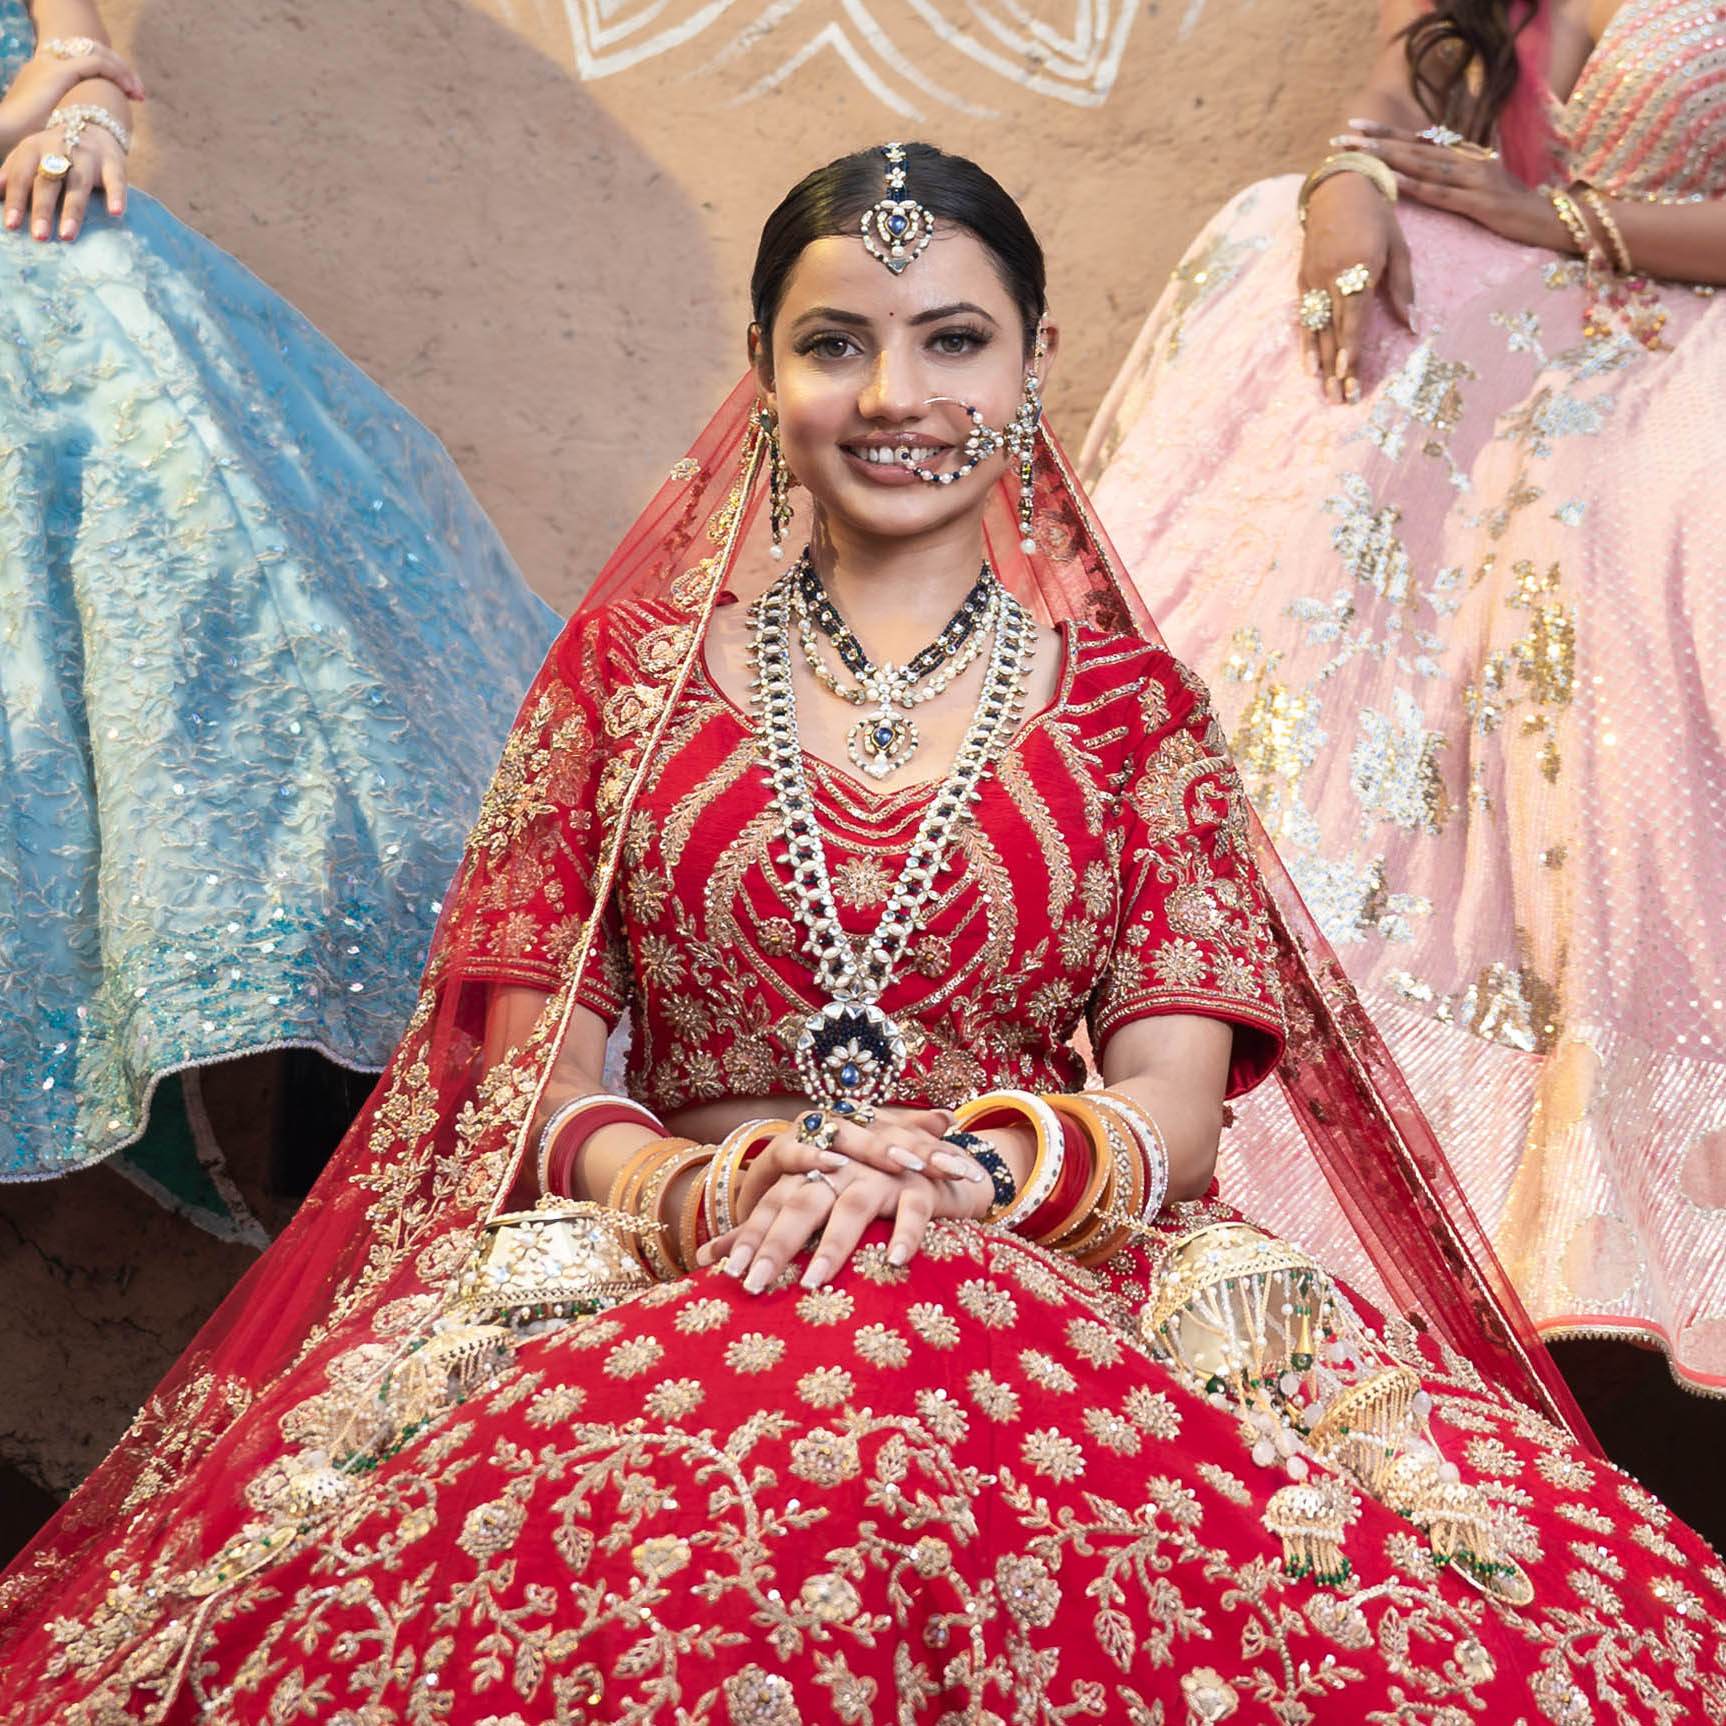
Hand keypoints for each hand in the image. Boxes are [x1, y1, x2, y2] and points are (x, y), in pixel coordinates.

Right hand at [0, 46, 142, 145]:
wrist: (4, 132)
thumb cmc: (24, 139)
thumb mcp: (52, 126)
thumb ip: (71, 122)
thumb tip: (91, 134)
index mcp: (46, 71)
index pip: (83, 60)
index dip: (109, 73)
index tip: (128, 93)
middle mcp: (49, 62)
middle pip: (92, 52)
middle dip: (120, 70)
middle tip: (138, 92)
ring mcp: (53, 64)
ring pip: (98, 54)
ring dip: (123, 72)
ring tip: (138, 93)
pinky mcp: (59, 73)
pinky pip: (97, 63)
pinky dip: (118, 74)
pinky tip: (130, 91)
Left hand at [1, 119, 126, 240]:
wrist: (93, 125)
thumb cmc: (56, 151)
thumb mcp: (29, 156)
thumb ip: (12, 174)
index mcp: (33, 148)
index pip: (21, 176)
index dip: (16, 200)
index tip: (11, 225)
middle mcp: (58, 150)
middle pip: (48, 182)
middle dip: (42, 209)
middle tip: (40, 237)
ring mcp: (87, 157)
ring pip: (78, 185)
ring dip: (73, 211)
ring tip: (67, 236)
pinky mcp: (113, 163)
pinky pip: (115, 181)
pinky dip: (116, 196)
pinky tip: (116, 213)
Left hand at [697, 1125, 992, 1292]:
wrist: (938, 1167)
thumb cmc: (866, 1192)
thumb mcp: (816, 1202)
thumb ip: (765, 1227)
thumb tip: (704, 1260)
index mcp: (813, 1169)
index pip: (773, 1203)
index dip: (750, 1236)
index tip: (727, 1274)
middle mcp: (842, 1166)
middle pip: (803, 1202)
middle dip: (778, 1244)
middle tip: (756, 1285)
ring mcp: (882, 1172)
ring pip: (851, 1207)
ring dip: (832, 1245)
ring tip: (813, 1283)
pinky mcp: (922, 1183)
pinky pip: (912, 1208)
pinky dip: (904, 1233)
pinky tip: (894, 1262)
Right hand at [1299, 169, 1413, 404]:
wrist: (1339, 188)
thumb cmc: (1376, 216)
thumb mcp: (1399, 246)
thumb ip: (1403, 287)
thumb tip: (1412, 324)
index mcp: (1359, 266)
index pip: (1354, 315)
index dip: (1351, 346)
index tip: (1350, 373)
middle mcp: (1332, 276)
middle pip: (1334, 330)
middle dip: (1336, 366)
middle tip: (1340, 398)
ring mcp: (1313, 279)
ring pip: (1317, 329)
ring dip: (1321, 363)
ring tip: (1324, 391)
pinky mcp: (1302, 280)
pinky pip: (1304, 319)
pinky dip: (1307, 344)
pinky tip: (1309, 367)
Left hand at [1335, 122, 1569, 251]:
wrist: (1553, 218)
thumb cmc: (1512, 207)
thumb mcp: (1480, 185)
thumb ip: (1453, 176)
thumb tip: (1423, 172)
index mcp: (1466, 156)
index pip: (1420, 139)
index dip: (1388, 131)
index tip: (1356, 125)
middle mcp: (1468, 161)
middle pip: (1415, 147)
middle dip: (1376, 142)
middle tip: (1342, 136)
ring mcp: (1475, 180)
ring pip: (1424, 165)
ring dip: (1389, 158)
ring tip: (1359, 153)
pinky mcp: (1482, 203)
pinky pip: (1443, 194)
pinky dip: (1418, 187)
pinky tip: (1395, 182)